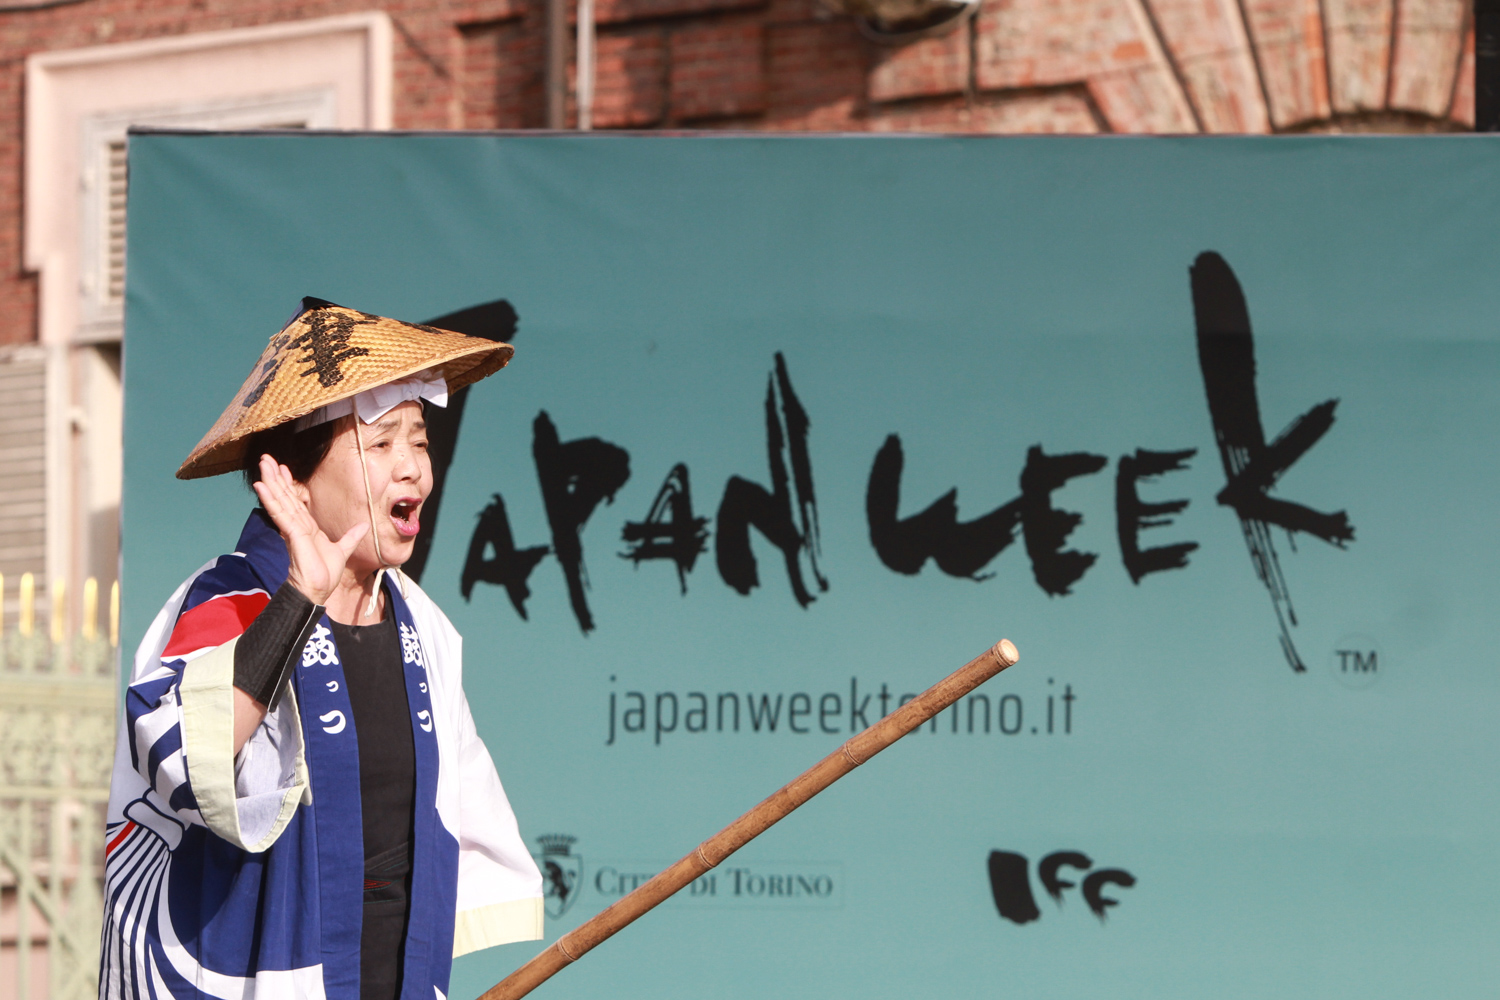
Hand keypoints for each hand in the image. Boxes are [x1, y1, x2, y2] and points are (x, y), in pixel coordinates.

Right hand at [252, 454, 367, 604]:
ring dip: (271, 481)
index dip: (289, 484)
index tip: (283, 468)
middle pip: (285, 496)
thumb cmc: (325, 574)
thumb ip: (350, 537)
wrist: (318, 590)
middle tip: (266, 458)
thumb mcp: (342, 550)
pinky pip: (280, 514)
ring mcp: (293, 529)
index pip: (296, 500)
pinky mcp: (292, 535)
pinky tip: (261, 487)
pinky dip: (271, 499)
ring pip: (280, 500)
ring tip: (262, 464)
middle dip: (276, 477)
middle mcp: (297, 525)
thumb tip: (363, 526)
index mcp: (307, 527)